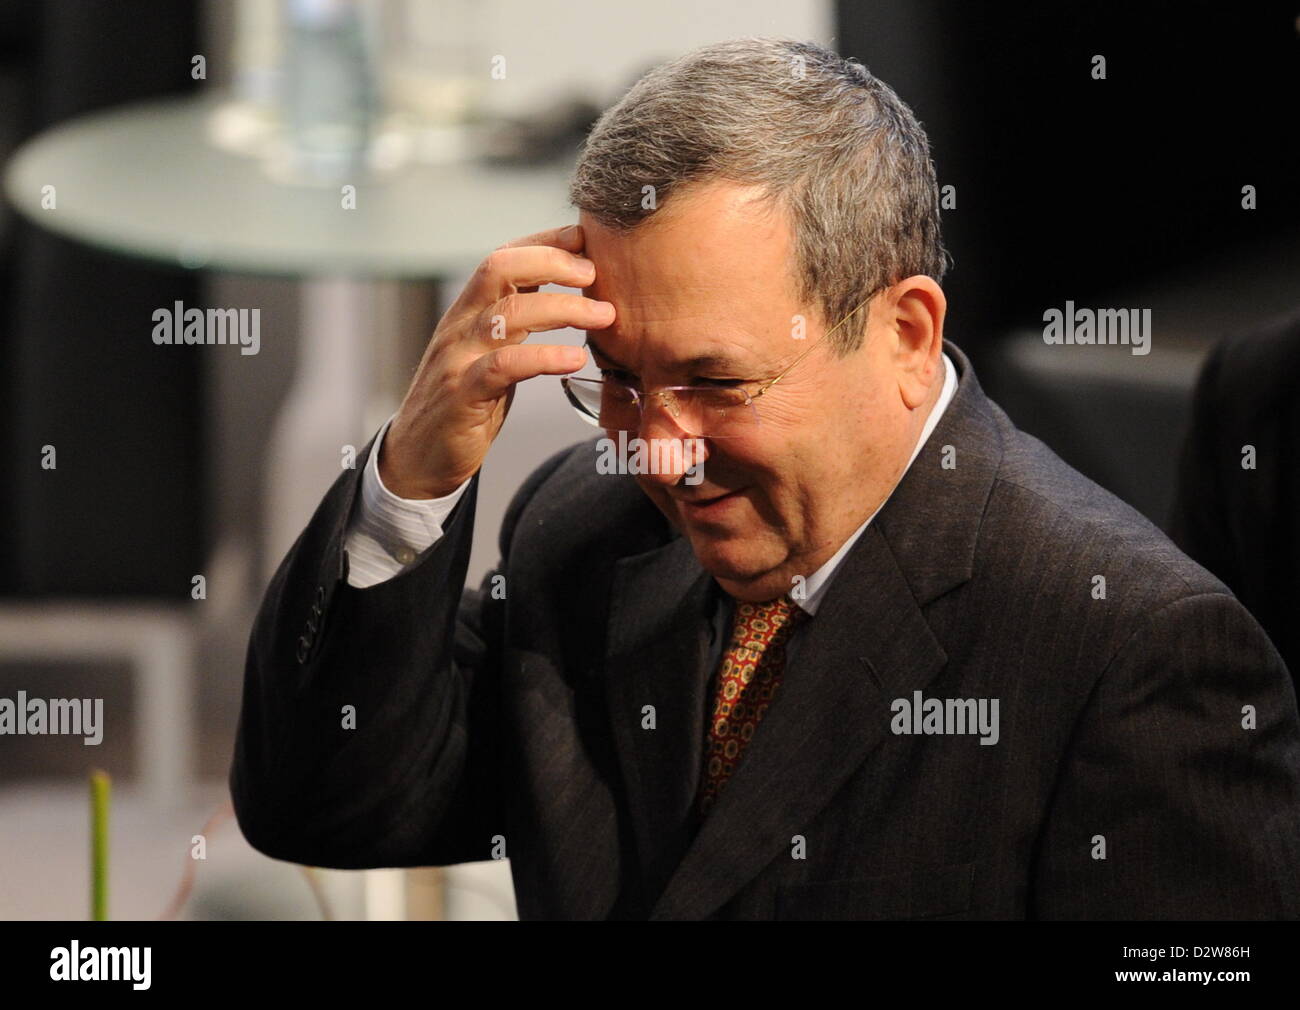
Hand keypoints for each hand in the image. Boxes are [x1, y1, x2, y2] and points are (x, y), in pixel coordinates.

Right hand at [379, 224, 614, 498]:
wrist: (418, 459)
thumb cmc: (466, 404)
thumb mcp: (492, 354)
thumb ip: (516, 326)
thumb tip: (563, 298)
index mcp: (468, 312)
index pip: (503, 258)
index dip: (543, 242)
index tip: (583, 238)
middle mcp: (459, 325)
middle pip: (499, 268)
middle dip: (551, 261)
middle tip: (595, 274)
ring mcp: (458, 357)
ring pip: (508, 313)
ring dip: (564, 308)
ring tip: (604, 316)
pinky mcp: (463, 394)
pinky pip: (505, 365)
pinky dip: (544, 357)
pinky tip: (575, 359)